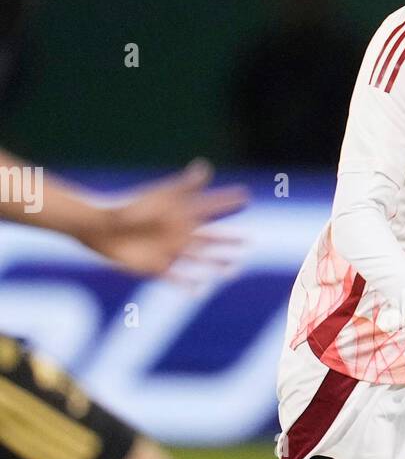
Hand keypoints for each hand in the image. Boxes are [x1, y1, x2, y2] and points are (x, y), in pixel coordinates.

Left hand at [82, 160, 248, 279]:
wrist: (100, 227)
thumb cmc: (128, 207)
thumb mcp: (160, 196)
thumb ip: (184, 186)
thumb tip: (205, 167)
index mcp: (180, 214)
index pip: (210, 207)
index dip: (226, 201)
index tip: (244, 195)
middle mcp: (177, 233)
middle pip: (210, 237)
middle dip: (229, 238)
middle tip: (250, 239)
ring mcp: (168, 251)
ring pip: (200, 260)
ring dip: (217, 264)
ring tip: (235, 268)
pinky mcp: (156, 268)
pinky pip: (176, 279)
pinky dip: (188, 285)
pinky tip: (201, 290)